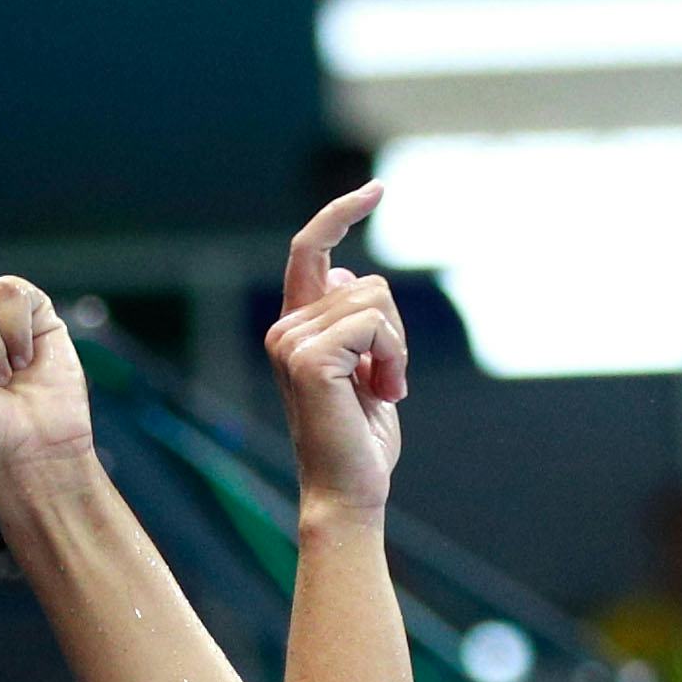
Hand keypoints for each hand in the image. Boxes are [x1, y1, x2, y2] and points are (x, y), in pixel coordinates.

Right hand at [263, 185, 405, 510]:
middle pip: (368, 283)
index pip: (311, 250)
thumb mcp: (364, 370)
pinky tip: (382, 395)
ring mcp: (290, 342)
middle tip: (385, 384)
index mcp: (295, 329)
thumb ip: (357, 325)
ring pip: (376, 301)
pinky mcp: (308, 358)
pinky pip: (375, 325)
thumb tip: (354, 275)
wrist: (348, 492)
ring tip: (381, 393)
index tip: (377, 188)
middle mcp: (284, 329)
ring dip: (396, 350)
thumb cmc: (360, 441)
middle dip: (395, 334)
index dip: (341, 213)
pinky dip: (394, 359)